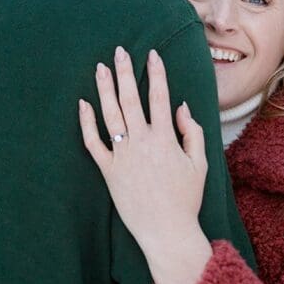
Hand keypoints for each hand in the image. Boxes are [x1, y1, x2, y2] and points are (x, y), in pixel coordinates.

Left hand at [79, 47, 208, 256]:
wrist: (166, 232)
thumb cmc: (186, 199)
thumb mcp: (200, 164)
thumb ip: (193, 132)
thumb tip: (182, 107)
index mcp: (166, 138)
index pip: (160, 96)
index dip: (156, 73)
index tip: (151, 54)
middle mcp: (142, 142)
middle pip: (131, 99)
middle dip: (125, 72)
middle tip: (119, 51)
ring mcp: (123, 156)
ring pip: (110, 114)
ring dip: (105, 89)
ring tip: (100, 68)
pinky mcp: (108, 171)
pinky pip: (93, 143)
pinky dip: (86, 123)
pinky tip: (83, 104)